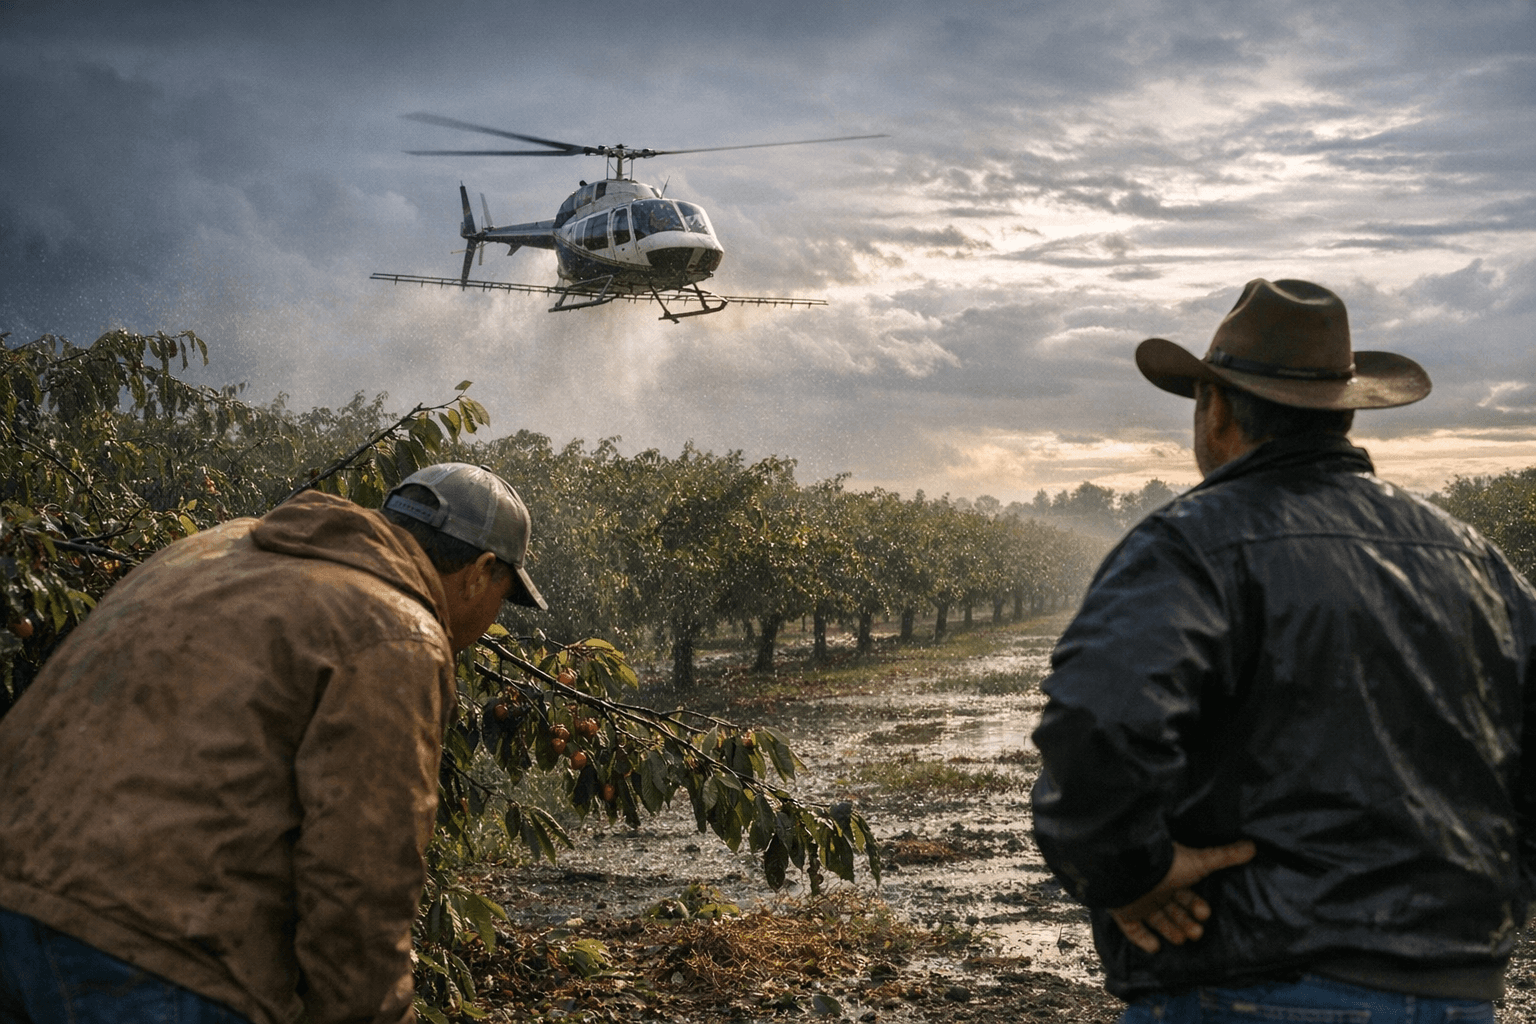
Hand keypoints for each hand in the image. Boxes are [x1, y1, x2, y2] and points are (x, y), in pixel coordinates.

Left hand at [1110, 840, 1255, 953]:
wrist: (1130, 868)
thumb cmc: (1167, 865)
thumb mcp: (1200, 861)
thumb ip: (1225, 857)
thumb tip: (1253, 846)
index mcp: (1173, 878)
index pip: (1188, 897)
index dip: (1197, 907)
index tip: (1204, 913)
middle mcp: (1156, 890)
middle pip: (1174, 911)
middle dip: (1187, 923)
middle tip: (1196, 932)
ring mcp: (1139, 901)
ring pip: (1157, 920)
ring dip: (1171, 931)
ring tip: (1182, 939)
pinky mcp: (1123, 911)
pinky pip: (1132, 929)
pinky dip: (1142, 939)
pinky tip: (1155, 947)